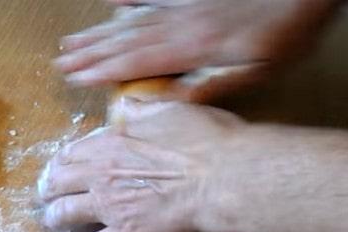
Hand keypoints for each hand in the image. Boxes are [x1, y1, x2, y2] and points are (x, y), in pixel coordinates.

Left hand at [38, 98, 245, 231]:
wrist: (225, 178)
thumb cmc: (207, 141)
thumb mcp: (173, 109)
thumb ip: (143, 108)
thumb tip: (126, 103)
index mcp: (112, 143)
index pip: (71, 153)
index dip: (61, 162)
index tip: (58, 168)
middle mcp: (101, 174)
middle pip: (58, 183)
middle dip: (48, 189)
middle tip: (45, 195)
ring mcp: (109, 207)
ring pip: (64, 213)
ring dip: (54, 218)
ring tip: (51, 222)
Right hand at [54, 0, 340, 98]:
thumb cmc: (286, 32)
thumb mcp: (257, 71)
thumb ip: (211, 87)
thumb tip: (168, 104)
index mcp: (192, 47)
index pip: (136, 62)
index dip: (103, 71)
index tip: (76, 78)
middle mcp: (179, 24)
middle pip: (125, 41)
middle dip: (90, 53)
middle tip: (61, 62)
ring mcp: (183, 5)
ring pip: (132, 20)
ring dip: (100, 32)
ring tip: (73, 40)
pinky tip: (113, 1)